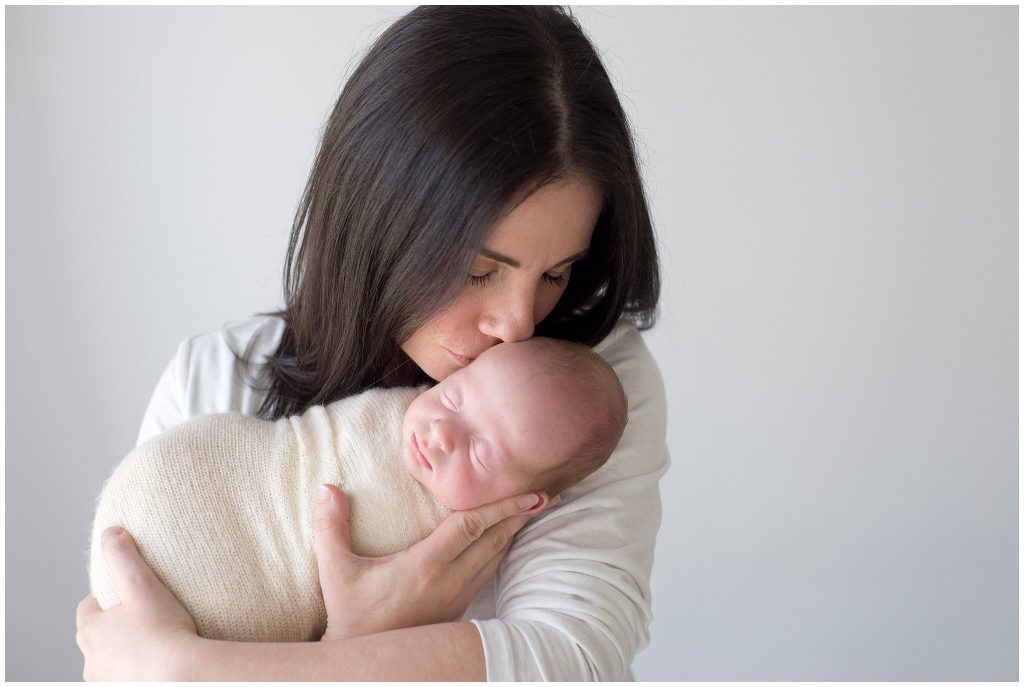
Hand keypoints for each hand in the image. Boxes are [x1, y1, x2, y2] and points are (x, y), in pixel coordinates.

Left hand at [75, 527, 198, 680]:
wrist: (182, 674)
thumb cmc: (162, 631)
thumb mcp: (141, 583)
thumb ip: (123, 555)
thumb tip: (110, 532)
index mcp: (90, 630)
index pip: (89, 607)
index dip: (108, 598)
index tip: (129, 594)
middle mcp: (91, 659)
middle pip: (100, 634)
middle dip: (117, 625)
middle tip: (146, 615)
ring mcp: (107, 680)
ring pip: (112, 659)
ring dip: (127, 650)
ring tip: (156, 640)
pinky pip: (128, 676)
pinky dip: (138, 669)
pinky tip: (160, 661)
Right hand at [312, 484, 556, 639]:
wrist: (366, 665)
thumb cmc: (350, 616)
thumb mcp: (336, 573)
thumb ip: (330, 528)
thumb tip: (327, 488)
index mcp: (424, 568)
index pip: (470, 527)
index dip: (501, 507)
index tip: (529, 492)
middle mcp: (448, 583)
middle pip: (493, 541)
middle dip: (521, 515)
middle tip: (546, 494)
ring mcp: (456, 599)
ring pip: (495, 559)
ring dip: (514, 533)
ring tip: (532, 510)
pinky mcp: (457, 610)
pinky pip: (487, 574)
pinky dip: (501, 552)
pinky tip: (505, 540)